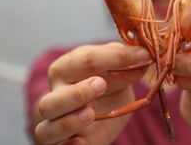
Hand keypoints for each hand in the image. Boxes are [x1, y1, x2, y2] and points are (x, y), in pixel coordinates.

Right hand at [34, 42, 150, 144]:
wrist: (99, 112)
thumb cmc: (104, 85)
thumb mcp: (115, 72)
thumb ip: (123, 66)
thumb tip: (141, 57)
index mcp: (65, 69)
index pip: (84, 60)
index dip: (115, 57)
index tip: (143, 55)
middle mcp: (55, 96)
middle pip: (53, 98)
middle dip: (76, 92)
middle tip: (100, 85)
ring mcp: (56, 123)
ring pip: (48, 127)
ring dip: (69, 121)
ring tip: (91, 114)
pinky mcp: (64, 144)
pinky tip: (80, 141)